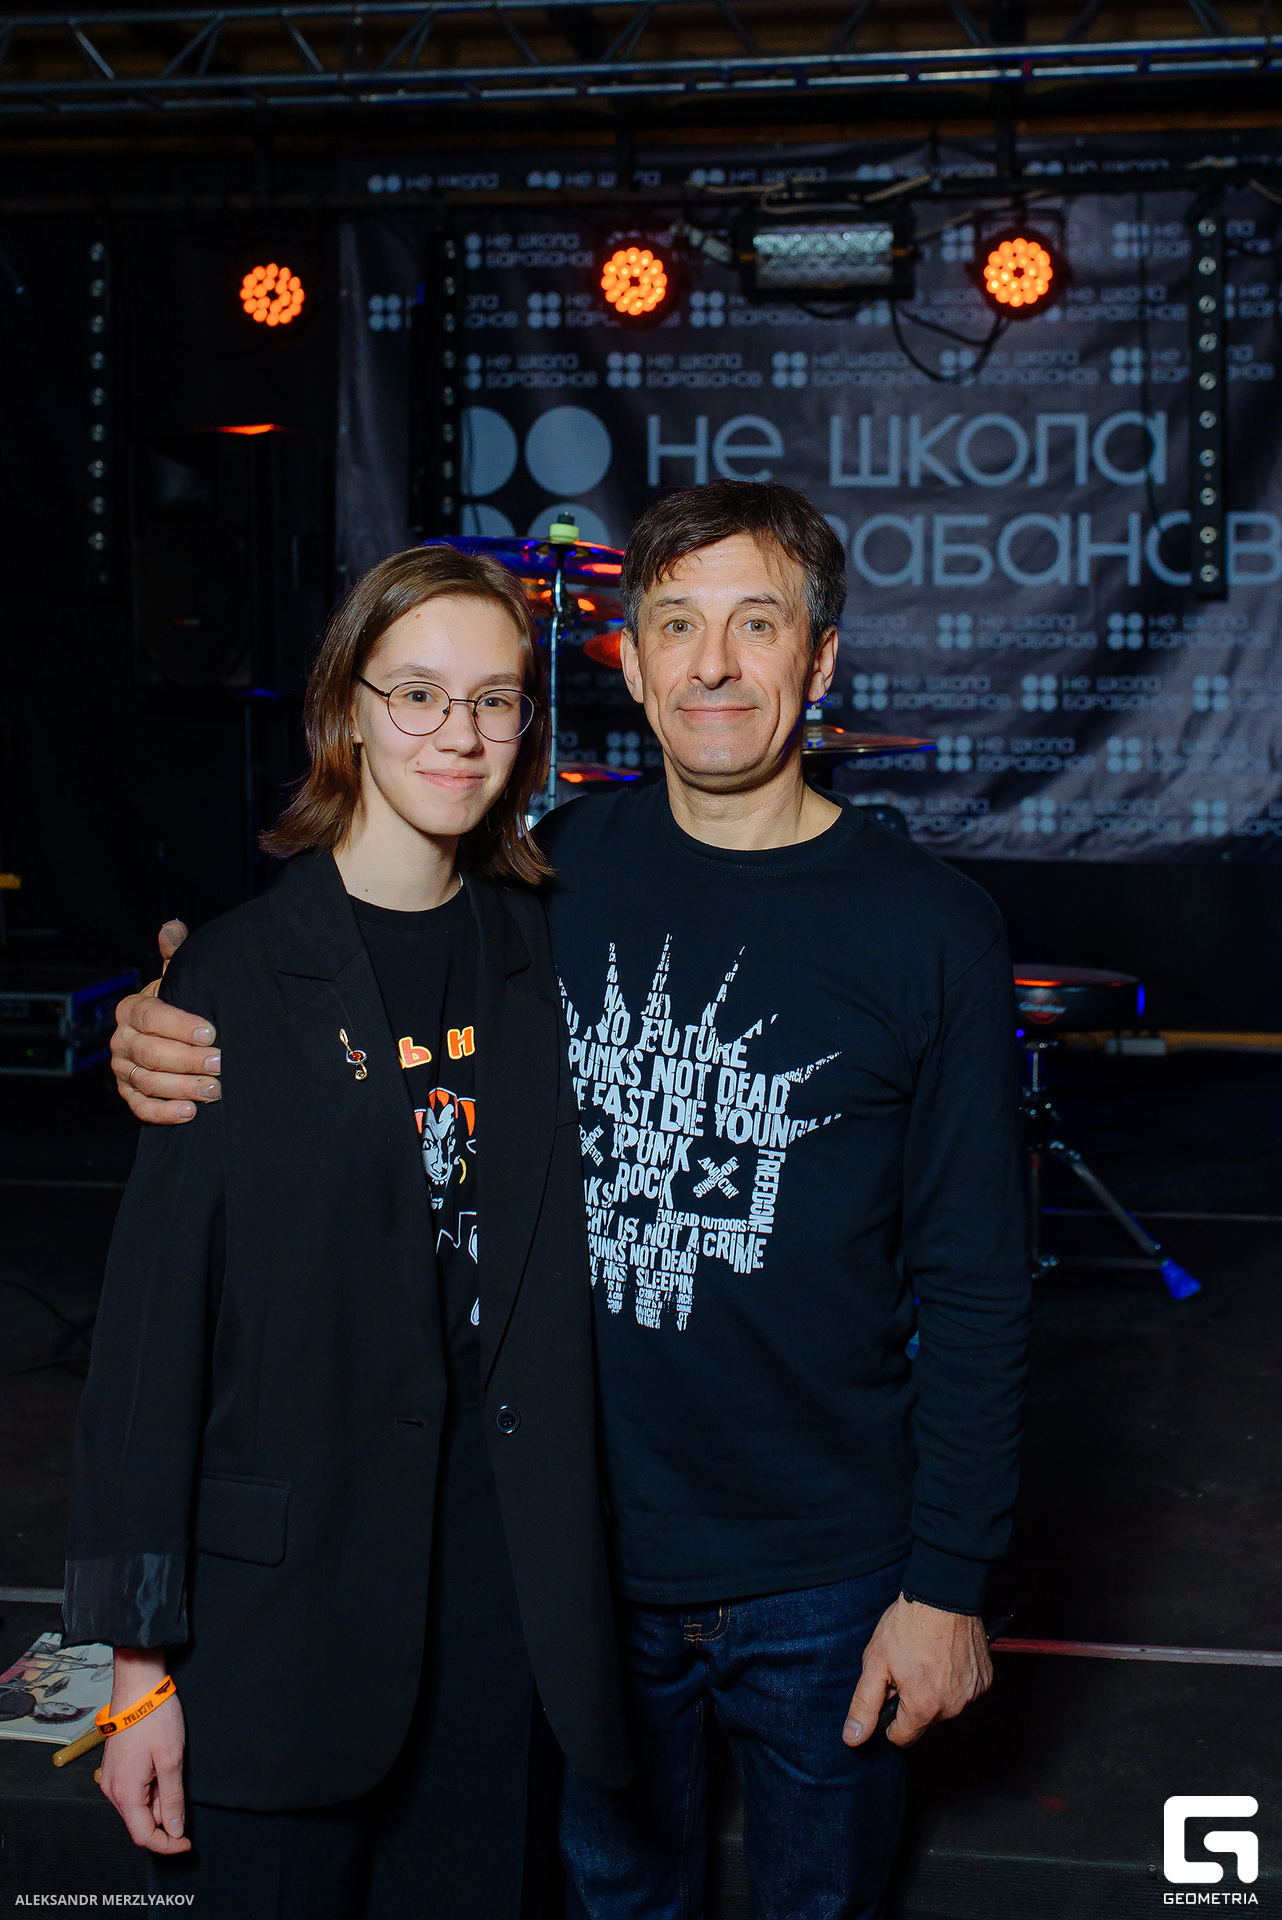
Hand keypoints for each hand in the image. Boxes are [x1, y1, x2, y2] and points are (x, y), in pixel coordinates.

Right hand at [99, 1651, 189, 1853]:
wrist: (137, 1685)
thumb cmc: (154, 1719)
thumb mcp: (171, 1760)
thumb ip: (172, 1799)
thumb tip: (174, 1830)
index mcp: (124, 1793)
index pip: (144, 1835)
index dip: (167, 1844)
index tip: (187, 1842)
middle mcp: (112, 1790)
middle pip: (140, 1821)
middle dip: (165, 1817)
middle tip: (184, 1792)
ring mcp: (112, 1778)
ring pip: (138, 1805)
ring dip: (159, 1799)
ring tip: (172, 1769)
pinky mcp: (116, 1767)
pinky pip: (134, 1790)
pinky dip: (151, 1787)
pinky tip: (163, 1766)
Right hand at [111, 921, 220, 1123]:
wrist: (172, 1037)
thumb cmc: (180, 1004)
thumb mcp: (180, 978)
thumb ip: (177, 954)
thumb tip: (172, 926)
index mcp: (131, 1009)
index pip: (150, 1016)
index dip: (179, 1024)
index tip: (211, 1031)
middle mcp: (121, 1040)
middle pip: (150, 1053)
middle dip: (188, 1060)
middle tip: (221, 1063)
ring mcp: (123, 1069)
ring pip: (148, 1082)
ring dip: (183, 1088)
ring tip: (215, 1090)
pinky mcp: (130, 1094)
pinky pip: (141, 1108)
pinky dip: (165, 1112)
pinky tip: (190, 1112)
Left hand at [842, 1595, 990, 1750]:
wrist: (942, 1595)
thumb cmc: (907, 1625)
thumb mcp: (875, 1662)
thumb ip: (864, 1705)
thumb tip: (853, 1739)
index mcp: (923, 1708)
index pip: (901, 1738)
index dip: (889, 1720)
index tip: (889, 1695)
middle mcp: (952, 1708)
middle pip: (924, 1722)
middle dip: (912, 1702)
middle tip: (906, 1668)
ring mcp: (972, 1695)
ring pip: (945, 1707)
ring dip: (934, 1692)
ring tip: (925, 1659)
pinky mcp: (985, 1681)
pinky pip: (964, 1692)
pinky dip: (954, 1681)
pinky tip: (945, 1657)